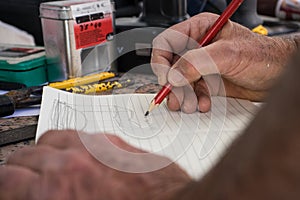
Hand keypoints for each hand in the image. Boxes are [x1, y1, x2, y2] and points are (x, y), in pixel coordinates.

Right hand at [0, 130, 190, 199]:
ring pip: (51, 138)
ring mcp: (94, 147)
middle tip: (23, 183)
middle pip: (25, 156)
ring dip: (42, 152)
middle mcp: (71, 163)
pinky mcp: (113, 142)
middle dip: (19, 171)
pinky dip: (71, 143)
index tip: (9, 191)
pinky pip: (81, 134)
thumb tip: (38, 196)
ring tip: (46, 164)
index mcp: (55, 190)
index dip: (5, 187)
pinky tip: (76, 153)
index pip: (7, 180)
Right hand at [151, 12, 296, 112]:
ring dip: (183, 95)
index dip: (161, 61)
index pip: (166, 43)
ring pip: (179, 82)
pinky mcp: (207, 81)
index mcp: (199, 30)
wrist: (278, 76)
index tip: (165, 78)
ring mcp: (202, 66)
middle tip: (176, 97)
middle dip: (172, 84)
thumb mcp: (228, 54)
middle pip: (170, 65)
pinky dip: (195, 100)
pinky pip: (192, 92)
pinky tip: (204, 103)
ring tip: (190, 103)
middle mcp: (197, 47)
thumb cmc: (263, 56)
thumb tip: (173, 75)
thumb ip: (197, 62)